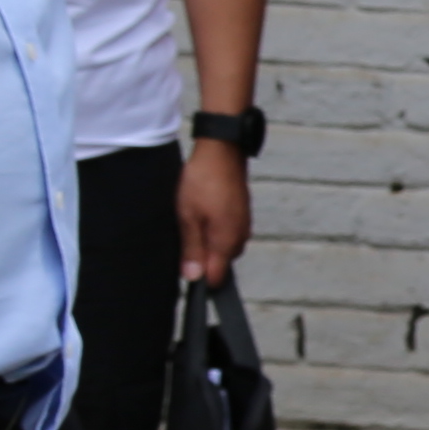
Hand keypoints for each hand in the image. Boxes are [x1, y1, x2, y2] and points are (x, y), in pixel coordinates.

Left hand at [175, 141, 251, 284]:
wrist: (222, 151)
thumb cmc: (203, 180)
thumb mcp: (187, 216)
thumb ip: (191, 249)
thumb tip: (192, 277)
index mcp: (226, 242)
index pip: (216, 278)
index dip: (199, 276)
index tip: (185, 263)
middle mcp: (239, 238)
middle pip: (219, 264)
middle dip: (202, 255)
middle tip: (186, 230)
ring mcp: (243, 226)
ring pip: (222, 248)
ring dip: (207, 240)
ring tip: (194, 216)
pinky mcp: (242, 216)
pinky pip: (227, 234)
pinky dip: (214, 228)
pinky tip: (204, 210)